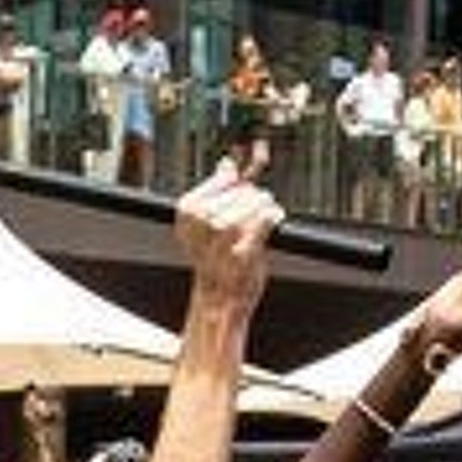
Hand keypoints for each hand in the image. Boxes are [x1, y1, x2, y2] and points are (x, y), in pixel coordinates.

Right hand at [174, 162, 281, 309]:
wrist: (219, 299)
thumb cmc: (216, 262)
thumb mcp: (209, 220)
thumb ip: (219, 188)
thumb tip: (227, 162)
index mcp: (188, 210)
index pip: (225, 176)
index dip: (239, 183)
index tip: (242, 191)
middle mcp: (203, 221)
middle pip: (242, 189)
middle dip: (252, 199)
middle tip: (251, 214)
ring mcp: (223, 236)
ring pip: (256, 200)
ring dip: (264, 208)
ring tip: (261, 221)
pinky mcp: (244, 251)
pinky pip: (266, 217)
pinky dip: (273, 217)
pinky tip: (272, 220)